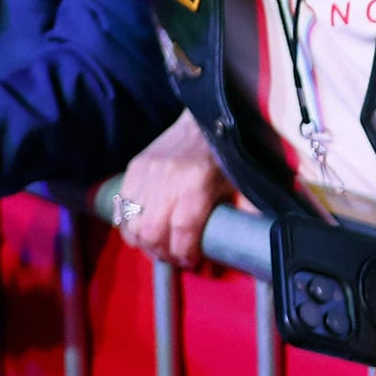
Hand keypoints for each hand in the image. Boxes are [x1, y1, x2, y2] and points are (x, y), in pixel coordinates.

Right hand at [112, 108, 232, 269]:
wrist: (204, 116)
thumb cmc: (226, 153)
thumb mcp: (241, 182)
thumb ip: (246, 211)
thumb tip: (254, 241)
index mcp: (198, 182)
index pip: (183, 230)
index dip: (184, 253)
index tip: (192, 260)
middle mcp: (169, 178)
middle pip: (152, 232)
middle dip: (163, 252)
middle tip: (175, 256)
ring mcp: (148, 172)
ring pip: (133, 224)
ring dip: (144, 242)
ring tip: (159, 245)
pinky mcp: (135, 167)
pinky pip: (121, 207)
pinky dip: (129, 224)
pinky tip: (143, 229)